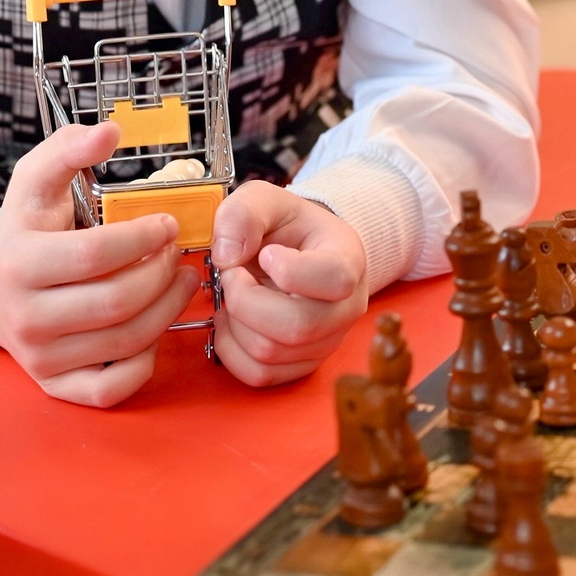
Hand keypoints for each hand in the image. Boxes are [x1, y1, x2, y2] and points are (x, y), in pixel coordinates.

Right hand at [0, 123, 199, 407]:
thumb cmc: (26, 228)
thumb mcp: (36, 180)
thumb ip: (69, 148)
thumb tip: (111, 130)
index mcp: (18, 263)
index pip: (94, 255)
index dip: (142, 238)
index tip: (167, 223)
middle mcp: (24, 317)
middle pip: (116, 302)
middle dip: (162, 275)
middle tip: (181, 254)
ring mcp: (39, 358)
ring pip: (123, 341)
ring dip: (166, 310)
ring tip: (181, 281)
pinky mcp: (55, 385)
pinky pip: (111, 388)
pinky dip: (144, 362)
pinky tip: (154, 329)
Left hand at [208, 181, 369, 387]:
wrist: (300, 251)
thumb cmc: (287, 226)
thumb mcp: (266, 199)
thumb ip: (244, 213)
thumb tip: (227, 255)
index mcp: (347, 260)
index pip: (334, 278)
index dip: (290, 270)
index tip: (266, 253)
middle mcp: (346, 308)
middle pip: (297, 326)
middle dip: (245, 300)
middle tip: (232, 275)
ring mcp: (326, 341)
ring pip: (272, 354)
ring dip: (234, 323)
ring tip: (232, 294)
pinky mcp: (302, 364)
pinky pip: (261, 375)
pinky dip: (231, 350)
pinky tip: (231, 322)